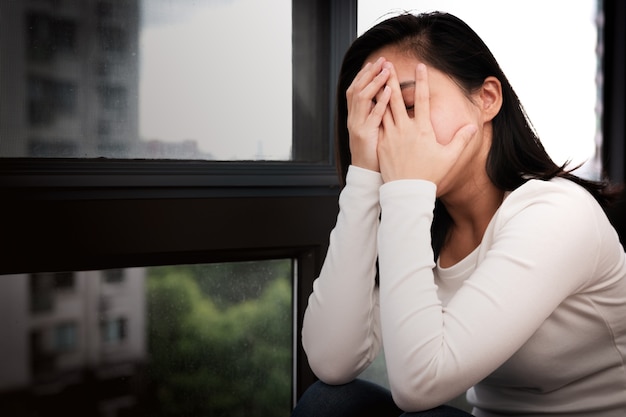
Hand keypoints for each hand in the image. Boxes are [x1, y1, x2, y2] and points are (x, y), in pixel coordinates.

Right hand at [345, 57, 391, 171]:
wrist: (365, 174)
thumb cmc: (373, 153)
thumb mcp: (372, 130)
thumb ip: (375, 115)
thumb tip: (386, 99)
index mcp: (354, 116)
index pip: (355, 89)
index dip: (364, 75)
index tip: (375, 62)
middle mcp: (353, 119)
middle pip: (357, 89)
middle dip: (369, 73)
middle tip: (382, 60)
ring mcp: (357, 126)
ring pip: (362, 98)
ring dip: (375, 82)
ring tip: (386, 70)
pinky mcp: (365, 135)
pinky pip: (373, 116)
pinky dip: (381, 102)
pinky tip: (390, 91)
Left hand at [377, 63, 476, 184]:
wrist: (407, 192)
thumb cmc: (429, 176)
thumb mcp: (449, 157)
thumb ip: (461, 140)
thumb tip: (472, 126)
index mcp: (422, 129)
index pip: (423, 99)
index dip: (422, 81)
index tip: (420, 66)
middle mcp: (404, 129)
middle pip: (397, 99)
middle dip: (392, 80)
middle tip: (387, 65)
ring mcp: (390, 136)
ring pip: (383, 109)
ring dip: (380, 93)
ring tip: (375, 80)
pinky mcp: (380, 144)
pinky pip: (375, 124)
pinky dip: (373, 112)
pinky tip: (368, 104)